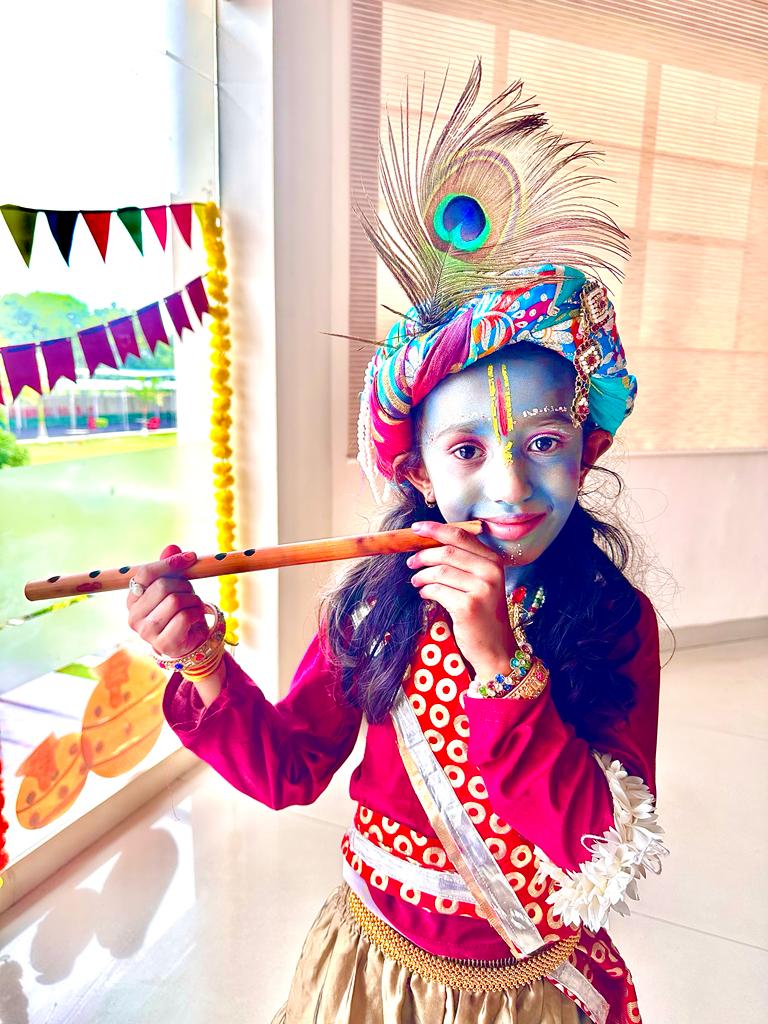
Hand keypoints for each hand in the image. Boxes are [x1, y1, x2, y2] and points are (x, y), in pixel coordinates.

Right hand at [126, 544, 207, 658]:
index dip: (169, 563)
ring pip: (176, 600)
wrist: (190, 643)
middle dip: (184, 585)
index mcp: (132, 600)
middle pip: (163, 585)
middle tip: (191, 593)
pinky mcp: (163, 643)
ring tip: (193, 607)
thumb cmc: (179, 612)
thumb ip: (170, 568)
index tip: (191, 558)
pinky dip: (197, 613)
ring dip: (193, 600)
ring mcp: (147, 632)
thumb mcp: (175, 587)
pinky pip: (185, 616)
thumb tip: (172, 547)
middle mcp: (134, 617)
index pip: (146, 573)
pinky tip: (196, 618)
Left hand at [407, 521, 514, 677]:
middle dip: (423, 555)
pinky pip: (437, 590)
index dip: (435, 529)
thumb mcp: (481, 583)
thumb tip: (430, 544)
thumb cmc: (483, 614)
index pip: (461, 536)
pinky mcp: (468, 606)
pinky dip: (426, 591)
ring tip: (416, 581)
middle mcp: (491, 572)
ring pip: (440, 571)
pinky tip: (425, 594)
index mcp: (494, 561)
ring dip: (422, 575)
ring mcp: (481, 589)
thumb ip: (464, 563)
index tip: (416, 528)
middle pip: (447, 552)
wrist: (496, 648)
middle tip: (411, 563)